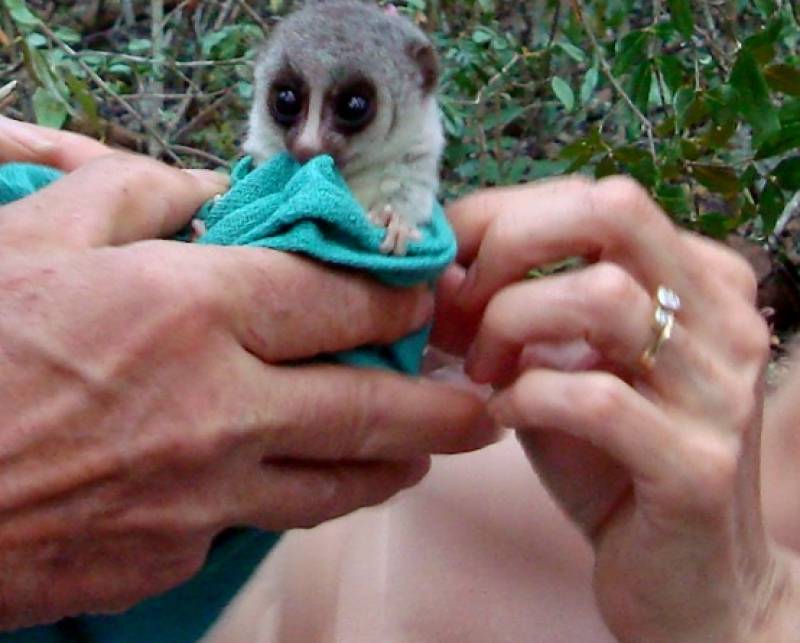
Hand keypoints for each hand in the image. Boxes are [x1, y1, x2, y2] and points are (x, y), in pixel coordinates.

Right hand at [0, 118, 492, 628]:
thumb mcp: (36, 237)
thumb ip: (136, 197)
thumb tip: (204, 190)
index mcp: (193, 311)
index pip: (340, 298)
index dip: (395, 294)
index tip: (421, 296)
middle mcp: (220, 407)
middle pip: (372, 405)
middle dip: (441, 405)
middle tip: (480, 407)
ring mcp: (206, 495)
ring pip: (339, 485)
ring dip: (392, 466)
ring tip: (421, 455)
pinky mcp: (177, 556)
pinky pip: (258, 523)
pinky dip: (289, 498)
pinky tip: (297, 485)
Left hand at [437, 176, 798, 641]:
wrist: (686, 580)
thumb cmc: (613, 465)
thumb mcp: (567, 368)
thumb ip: (527, 312)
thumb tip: (444, 269)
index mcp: (698, 280)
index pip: (596, 198)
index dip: (502, 217)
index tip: (446, 264)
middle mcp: (723, 319)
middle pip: (612, 211)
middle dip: (509, 247)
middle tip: (463, 306)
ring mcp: (719, 391)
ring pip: (603, 297)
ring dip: (511, 324)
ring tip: (482, 370)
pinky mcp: (699, 467)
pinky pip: (595, 398)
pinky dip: (527, 397)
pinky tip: (505, 414)